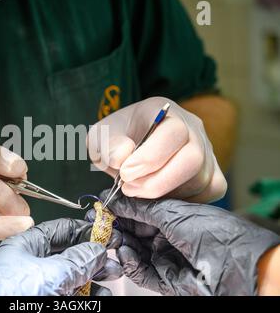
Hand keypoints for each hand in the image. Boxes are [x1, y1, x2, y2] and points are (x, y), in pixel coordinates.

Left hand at [0, 219, 122, 295]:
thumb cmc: (12, 296)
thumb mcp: (52, 273)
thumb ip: (78, 260)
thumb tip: (97, 250)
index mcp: (24, 246)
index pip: (59, 230)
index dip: (84, 230)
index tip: (105, 233)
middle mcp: (30, 264)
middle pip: (69, 254)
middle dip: (93, 256)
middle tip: (112, 257)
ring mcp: (37, 285)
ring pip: (72, 276)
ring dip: (95, 276)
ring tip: (112, 276)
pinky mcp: (43, 300)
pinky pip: (70, 294)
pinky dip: (88, 294)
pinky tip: (101, 294)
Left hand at [88, 97, 226, 202]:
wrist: (127, 151)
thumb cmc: (115, 141)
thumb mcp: (100, 138)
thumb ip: (107, 145)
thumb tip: (122, 156)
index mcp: (165, 112)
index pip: (173, 132)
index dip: (150, 157)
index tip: (125, 173)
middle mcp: (193, 129)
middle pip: (193, 158)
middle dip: (157, 181)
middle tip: (129, 188)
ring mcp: (207, 151)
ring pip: (200, 179)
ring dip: (165, 193)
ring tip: (137, 191)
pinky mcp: (212, 174)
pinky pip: (210, 191)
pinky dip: (185, 201)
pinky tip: (160, 199)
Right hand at [98, 190, 279, 294]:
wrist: (235, 267)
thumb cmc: (214, 234)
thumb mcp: (174, 213)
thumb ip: (142, 207)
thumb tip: (117, 199)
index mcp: (172, 217)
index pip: (139, 211)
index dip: (121, 208)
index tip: (104, 205)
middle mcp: (168, 236)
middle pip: (134, 231)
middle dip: (117, 227)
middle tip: (101, 223)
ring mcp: (165, 257)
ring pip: (134, 250)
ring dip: (121, 244)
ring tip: (111, 237)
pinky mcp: (164, 278)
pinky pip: (140, 271)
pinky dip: (130, 263)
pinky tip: (125, 253)